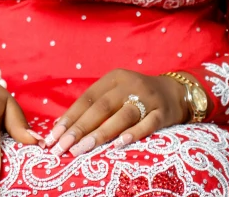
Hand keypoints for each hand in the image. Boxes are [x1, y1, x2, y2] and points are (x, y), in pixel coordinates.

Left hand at [44, 69, 188, 156]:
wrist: (176, 92)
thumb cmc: (137, 96)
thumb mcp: (116, 93)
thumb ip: (94, 106)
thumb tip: (62, 126)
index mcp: (113, 78)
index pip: (87, 98)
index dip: (69, 117)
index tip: (52, 136)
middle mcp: (129, 84)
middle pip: (101, 107)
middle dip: (79, 128)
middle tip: (61, 147)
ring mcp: (146, 98)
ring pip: (121, 116)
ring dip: (100, 134)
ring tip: (81, 150)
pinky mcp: (162, 112)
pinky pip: (147, 124)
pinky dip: (133, 134)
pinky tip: (119, 145)